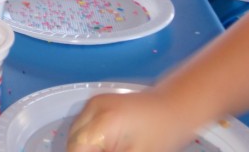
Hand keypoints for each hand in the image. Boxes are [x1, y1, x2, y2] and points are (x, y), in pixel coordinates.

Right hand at [67, 92, 194, 151]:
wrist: (175, 107)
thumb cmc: (164, 131)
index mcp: (103, 121)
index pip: (76, 147)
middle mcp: (93, 107)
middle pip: (73, 140)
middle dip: (81, 151)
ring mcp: (94, 102)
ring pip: (76, 132)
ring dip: (84, 146)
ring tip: (107, 149)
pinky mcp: (98, 102)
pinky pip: (83, 124)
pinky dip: (89, 139)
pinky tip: (104, 146)